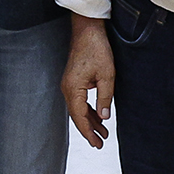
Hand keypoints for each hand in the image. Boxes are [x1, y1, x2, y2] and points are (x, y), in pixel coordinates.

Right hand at [61, 16, 113, 147]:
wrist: (87, 30)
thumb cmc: (96, 49)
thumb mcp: (107, 75)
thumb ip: (105, 98)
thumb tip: (104, 117)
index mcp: (73, 89)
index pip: (79, 117)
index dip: (88, 132)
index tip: (97, 143)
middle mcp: (67, 88)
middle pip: (77, 115)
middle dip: (89, 130)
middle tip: (99, 144)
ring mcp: (69, 84)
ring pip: (78, 109)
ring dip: (90, 120)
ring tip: (103, 132)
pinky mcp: (73, 80)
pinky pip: (79, 100)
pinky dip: (88, 110)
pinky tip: (98, 116)